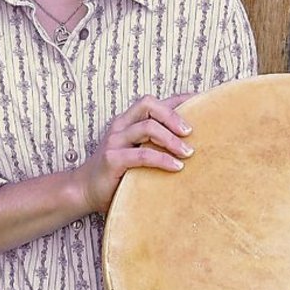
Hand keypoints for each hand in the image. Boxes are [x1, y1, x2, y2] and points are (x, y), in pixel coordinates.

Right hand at [73, 93, 193, 213]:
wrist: (85, 190)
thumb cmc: (117, 172)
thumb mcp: (137, 152)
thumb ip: (155, 144)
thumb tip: (193, 145)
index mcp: (127, 120)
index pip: (155, 102)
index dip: (179, 99)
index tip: (203, 102)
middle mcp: (120, 126)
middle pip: (149, 105)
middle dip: (173, 116)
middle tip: (191, 132)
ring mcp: (114, 141)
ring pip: (148, 127)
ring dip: (171, 139)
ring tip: (188, 153)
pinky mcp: (112, 159)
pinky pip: (142, 155)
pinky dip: (162, 159)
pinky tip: (176, 167)